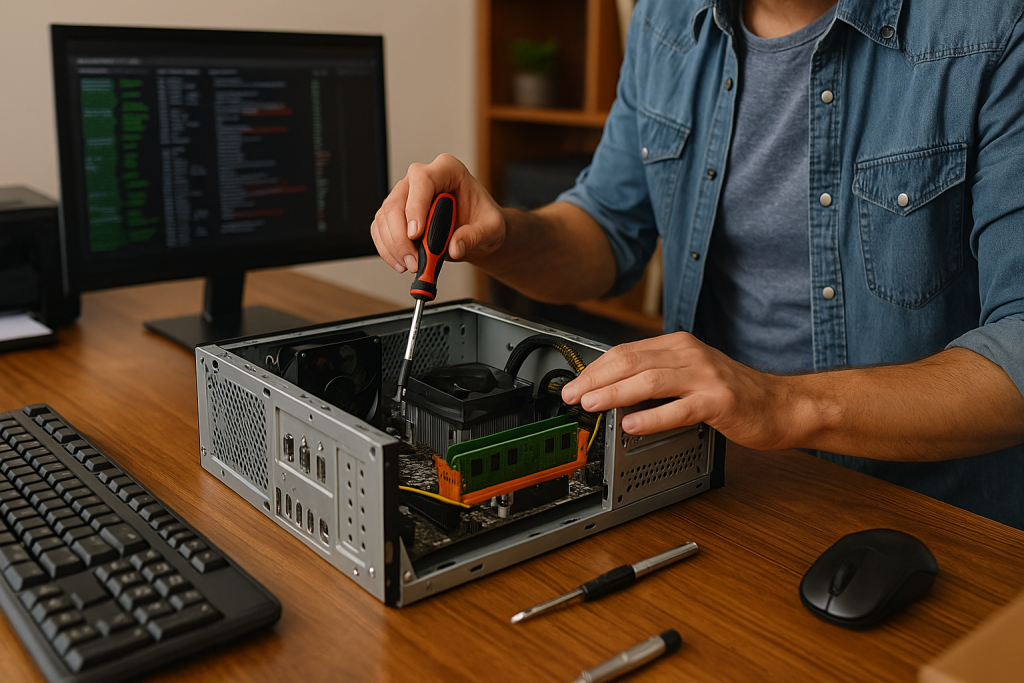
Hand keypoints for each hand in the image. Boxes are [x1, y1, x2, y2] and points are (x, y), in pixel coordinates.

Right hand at [370, 153, 505, 272]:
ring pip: (385, 217)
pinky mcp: (397, 213)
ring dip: (393, 246)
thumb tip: (454, 247)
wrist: (479, 230)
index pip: (423, 180)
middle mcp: (422, 178)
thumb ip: (475, 236)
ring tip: (412, 265)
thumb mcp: (492, 228)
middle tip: (414, 261)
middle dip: (401, 236)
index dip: (416, 206)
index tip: (416, 234)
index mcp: (447, 170)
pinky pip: (381, 229)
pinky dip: (387, 249)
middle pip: (397, 201)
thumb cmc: (484, 220)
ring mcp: (406, 194)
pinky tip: (400, 263)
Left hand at [561, 332, 794, 450]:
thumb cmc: (735, 394)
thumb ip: (657, 376)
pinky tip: (632, 424)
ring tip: (591, 404)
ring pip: (650, 380)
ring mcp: (706, 377)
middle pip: (632, 361)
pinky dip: (653, 417)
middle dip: (596, 379)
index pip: (626, 351)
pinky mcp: (720, 402)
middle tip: (571, 394)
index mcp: (679, 346)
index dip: (595, 368)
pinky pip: (679, 409)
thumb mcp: (691, 375)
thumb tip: (613, 388)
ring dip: (615, 393)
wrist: (782, 406)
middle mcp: (690, 355)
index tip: (574, 383)